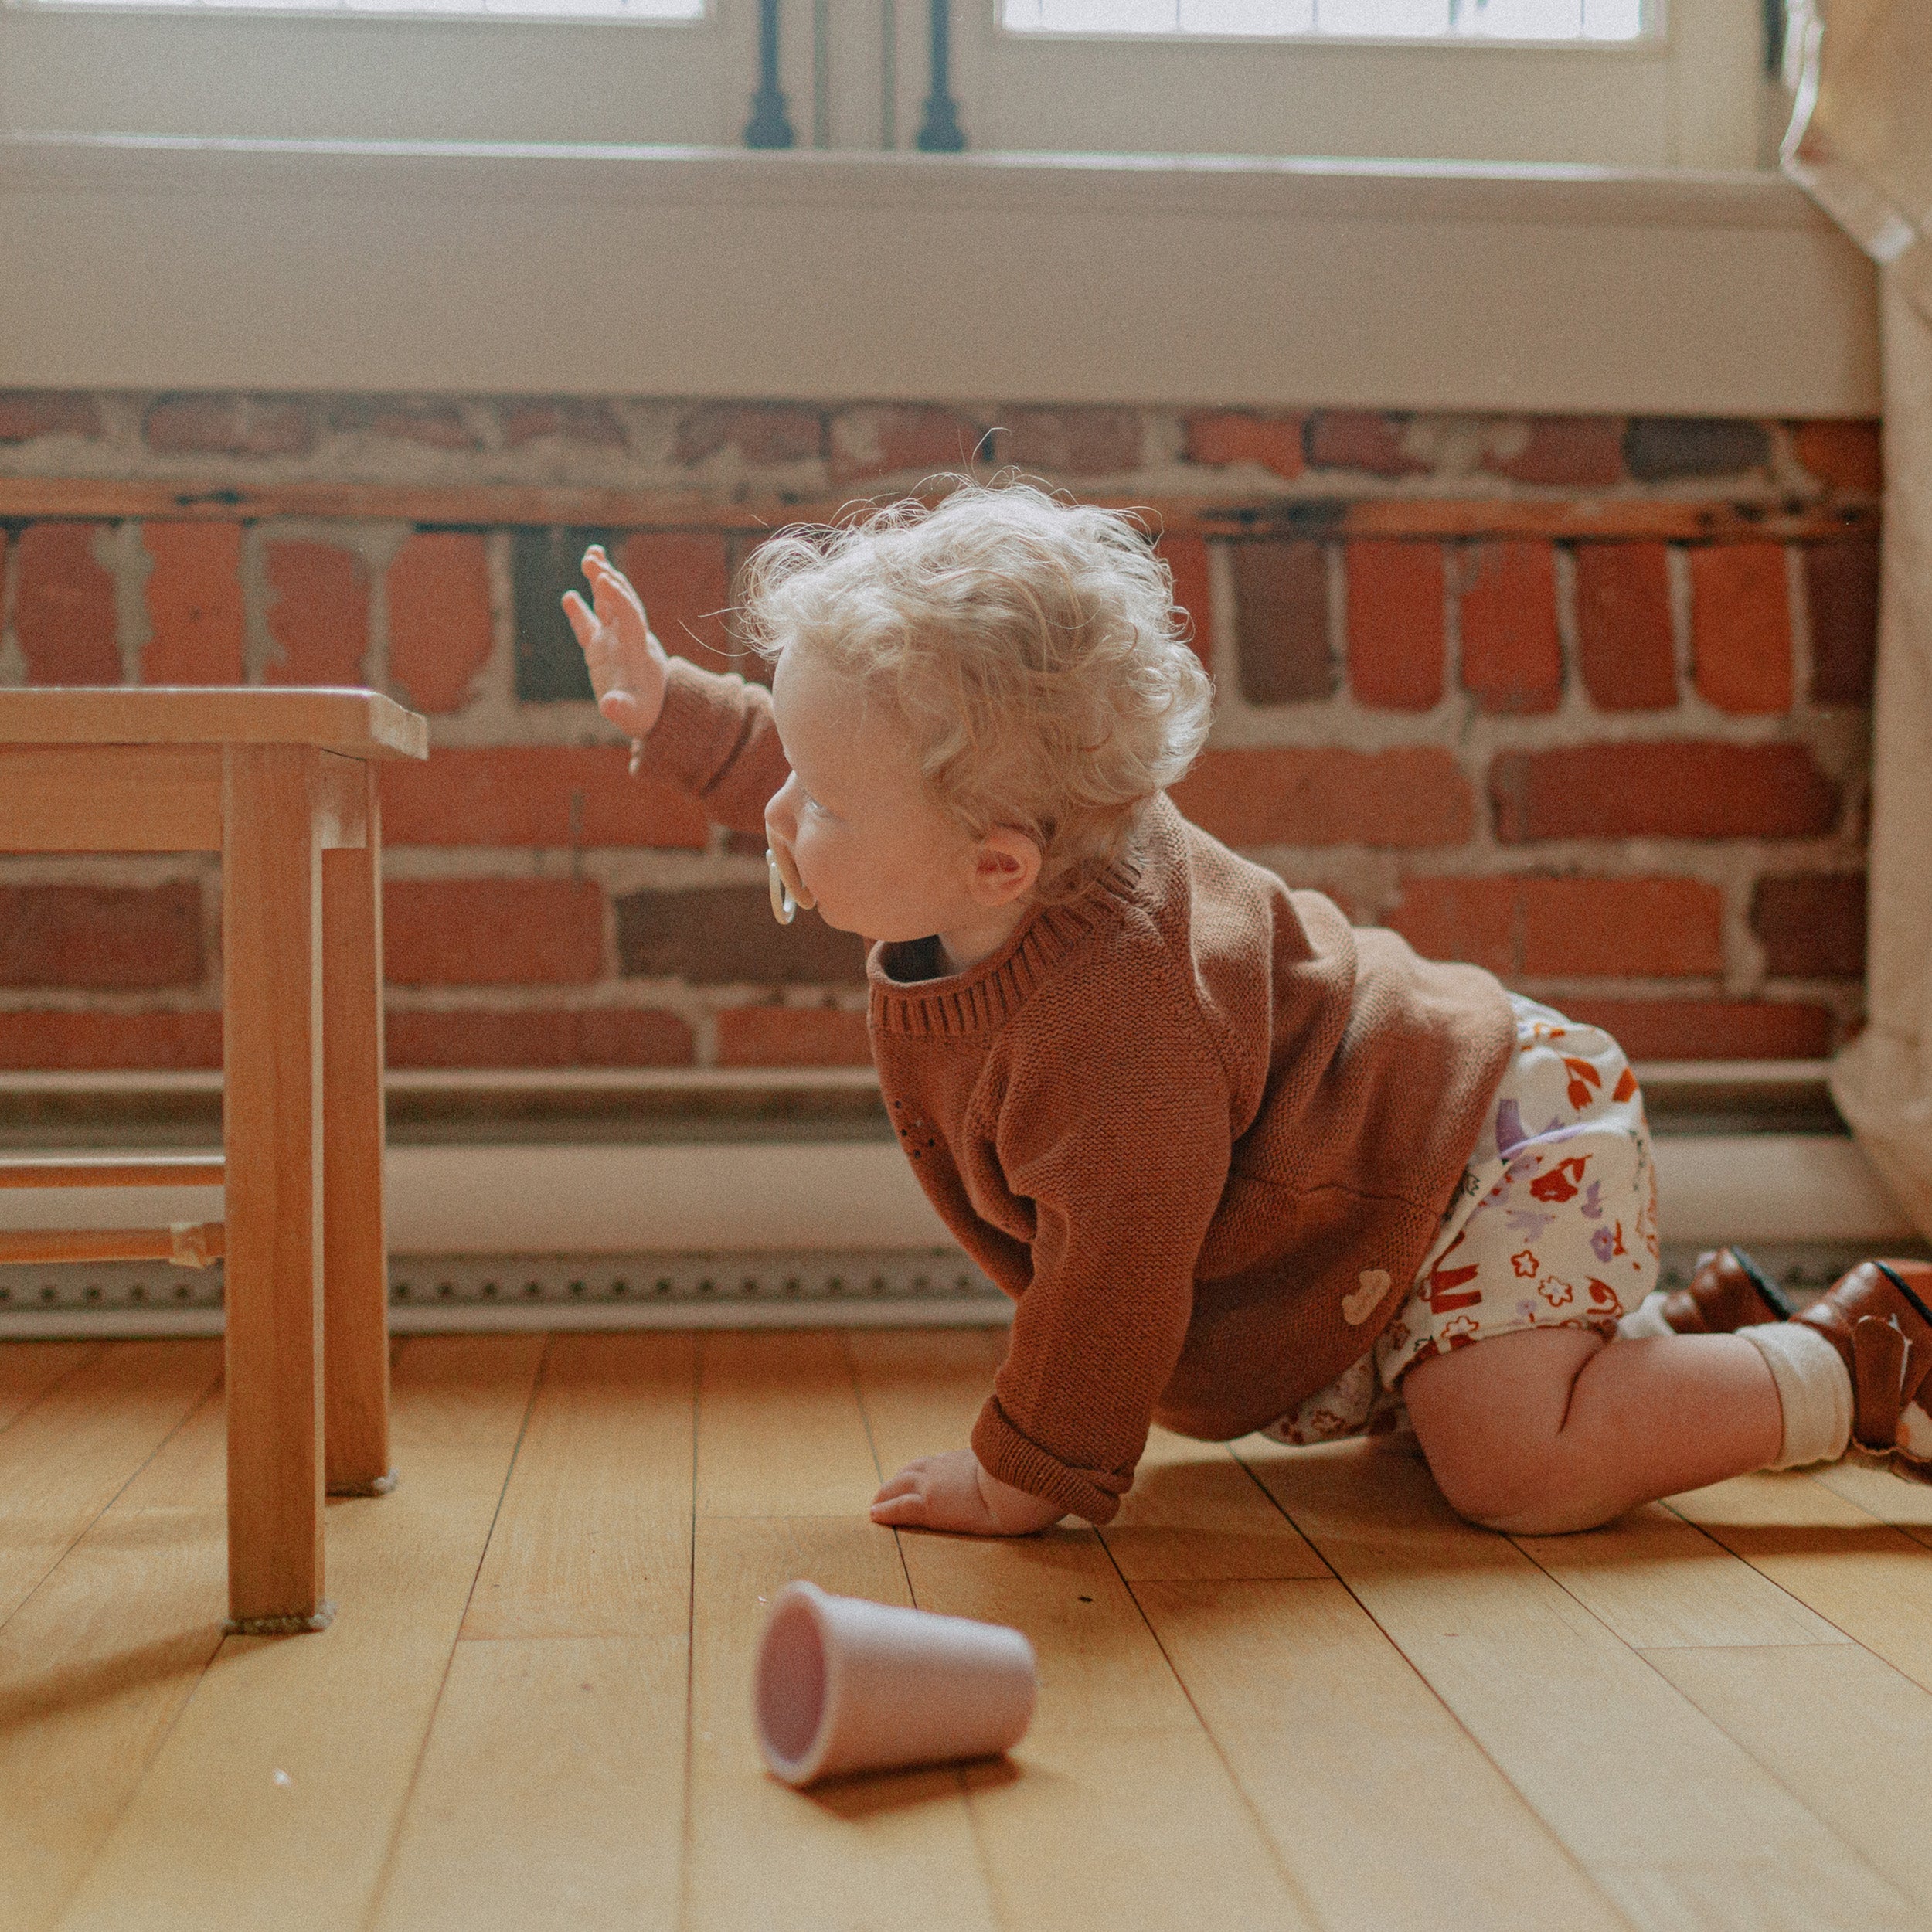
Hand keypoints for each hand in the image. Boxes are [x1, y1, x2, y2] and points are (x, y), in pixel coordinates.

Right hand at [561, 545, 670, 764]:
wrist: (649, 714)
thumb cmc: (643, 715)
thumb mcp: (633, 717)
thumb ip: (621, 709)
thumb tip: (609, 705)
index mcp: (638, 650)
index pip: (630, 617)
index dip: (619, 599)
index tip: (606, 580)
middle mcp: (627, 639)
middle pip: (620, 602)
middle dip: (608, 580)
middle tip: (592, 558)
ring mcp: (613, 641)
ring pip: (606, 605)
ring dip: (600, 581)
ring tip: (591, 556)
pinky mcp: (599, 649)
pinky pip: (588, 626)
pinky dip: (580, 612)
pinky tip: (569, 597)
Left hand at [870, 1449, 1063, 1536]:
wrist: (1024, 1482)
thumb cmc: (1032, 1476)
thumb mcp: (1025, 1468)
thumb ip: (1023, 1468)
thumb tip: (1050, 1470)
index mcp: (969, 1460)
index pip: (939, 1461)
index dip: (925, 1468)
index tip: (917, 1473)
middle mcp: (947, 1467)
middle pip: (913, 1469)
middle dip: (899, 1480)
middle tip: (887, 1492)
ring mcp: (935, 1484)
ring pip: (900, 1485)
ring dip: (887, 1493)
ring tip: (878, 1504)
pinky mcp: (930, 1506)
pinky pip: (900, 1508)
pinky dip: (886, 1510)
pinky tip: (875, 1516)